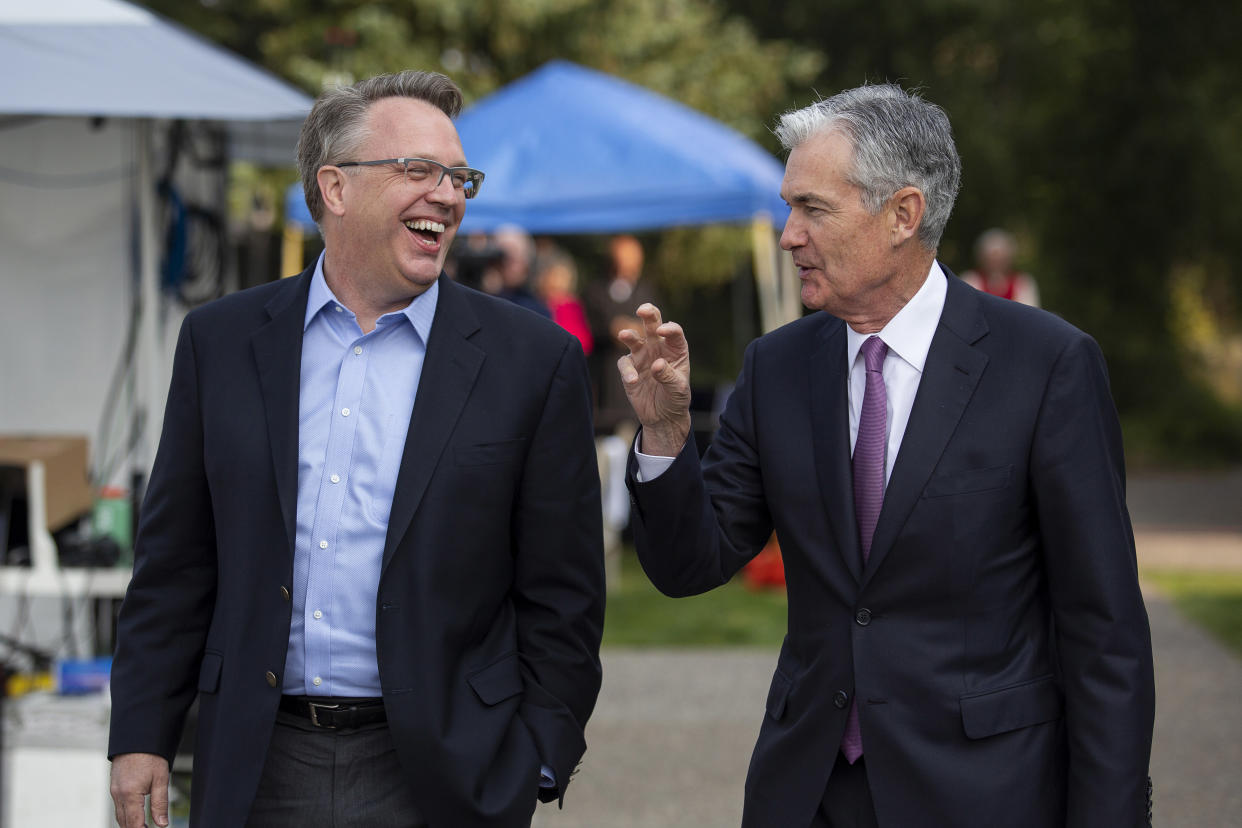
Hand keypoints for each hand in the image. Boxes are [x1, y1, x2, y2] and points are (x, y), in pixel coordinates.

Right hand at [110, 753, 169, 827]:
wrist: (137, 738)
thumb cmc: (151, 757)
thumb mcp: (161, 779)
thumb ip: (160, 804)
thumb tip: (162, 824)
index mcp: (130, 794)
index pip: (133, 824)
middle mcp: (118, 795)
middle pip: (124, 822)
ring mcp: (114, 791)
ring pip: (119, 816)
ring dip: (130, 824)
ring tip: (144, 826)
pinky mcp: (114, 787)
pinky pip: (118, 807)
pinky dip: (126, 814)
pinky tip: (136, 815)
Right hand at [617, 303, 690, 455]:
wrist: (662, 416)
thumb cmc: (675, 399)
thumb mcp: (678, 389)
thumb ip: (669, 376)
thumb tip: (657, 364)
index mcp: (675, 349)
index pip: (674, 332)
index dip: (669, 328)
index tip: (662, 331)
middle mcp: (658, 348)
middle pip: (652, 325)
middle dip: (648, 314)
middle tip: (643, 310)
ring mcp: (642, 356)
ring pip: (634, 340)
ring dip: (629, 335)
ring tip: (625, 335)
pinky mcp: (630, 369)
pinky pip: (624, 365)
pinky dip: (627, 370)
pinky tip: (633, 381)